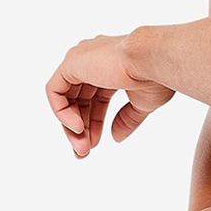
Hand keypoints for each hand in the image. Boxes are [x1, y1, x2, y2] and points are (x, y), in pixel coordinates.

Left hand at [46, 31, 174, 157]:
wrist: (153, 60)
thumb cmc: (155, 75)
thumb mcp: (141, 103)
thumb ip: (126, 119)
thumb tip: (116, 138)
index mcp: (110, 66)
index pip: (95, 97)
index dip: (94, 122)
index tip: (96, 143)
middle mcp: (92, 60)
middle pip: (79, 99)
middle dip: (81, 128)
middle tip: (84, 151)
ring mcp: (80, 60)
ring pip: (65, 98)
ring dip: (71, 125)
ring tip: (82, 146)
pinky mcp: (70, 64)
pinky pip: (55, 91)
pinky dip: (62, 112)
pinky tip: (77, 128)